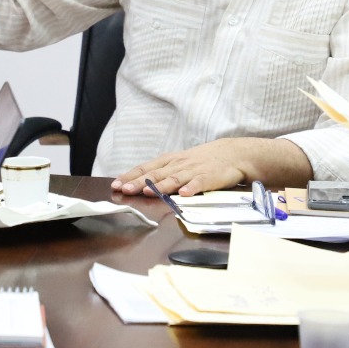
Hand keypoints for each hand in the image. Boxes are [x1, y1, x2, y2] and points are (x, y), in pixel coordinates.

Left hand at [111, 140, 250, 196]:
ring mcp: (194, 170)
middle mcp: (179, 164)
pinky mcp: (210, 177)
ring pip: (174, 178)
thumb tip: (138, 184)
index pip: (146, 168)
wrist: (233, 153)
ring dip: (160, 186)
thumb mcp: (180, 163)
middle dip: (138, 182)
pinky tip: (183, 194)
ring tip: (147, 192)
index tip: (115, 184)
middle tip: (124, 189)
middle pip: (156, 174)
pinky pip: (199, 183)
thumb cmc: (202, 160)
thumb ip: (163, 173)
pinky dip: (191, 188)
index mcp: (170, 161)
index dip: (130, 176)